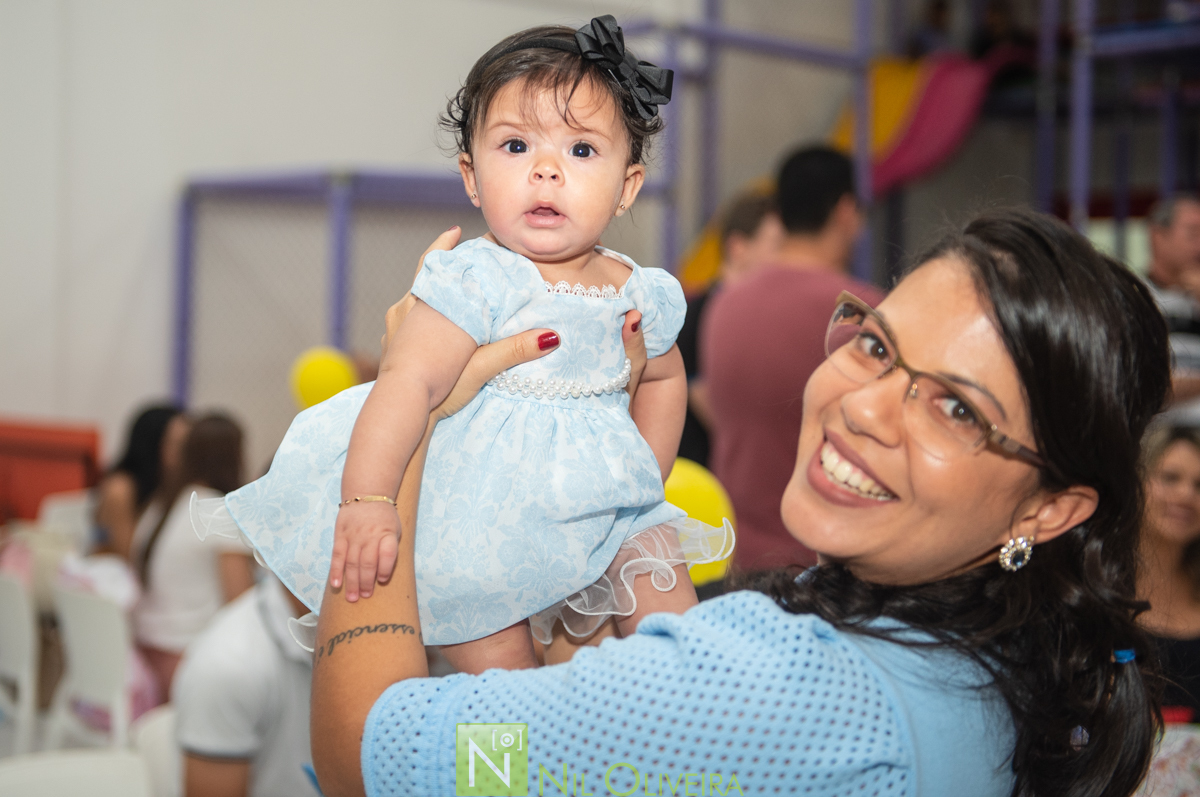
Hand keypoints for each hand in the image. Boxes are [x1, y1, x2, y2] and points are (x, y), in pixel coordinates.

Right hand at [330, 500, 399, 601]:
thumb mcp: (395, 529)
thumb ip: (390, 549)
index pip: (387, 553)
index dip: (385, 569)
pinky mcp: (340, 535)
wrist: (366, 494)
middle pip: (367, 562)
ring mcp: (353, 535)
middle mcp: (369, 535)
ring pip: (351, 562)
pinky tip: (336, 584)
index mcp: (387, 533)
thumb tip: (383, 575)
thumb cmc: (384, 517)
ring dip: (352, 582)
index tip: (383, 580)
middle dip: (366, 582)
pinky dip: (336, 571)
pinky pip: (337, 555)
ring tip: (352, 597)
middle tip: (364, 597)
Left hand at [382, 226, 647, 407]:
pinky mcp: (387, 347)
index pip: (438, 263)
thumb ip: (515, 349)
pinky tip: (420, 327)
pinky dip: (412, 316)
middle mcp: (407, 309)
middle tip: (450, 254)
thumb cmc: (440, 386)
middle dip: (438, 266)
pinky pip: (400, 320)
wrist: (398, 410)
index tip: (456, 231)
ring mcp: (393, 327)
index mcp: (432, 305)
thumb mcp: (483, 367)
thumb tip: (552, 336)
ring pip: (409, 298)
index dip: (446, 244)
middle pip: (422, 277)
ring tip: (440, 291)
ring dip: (425, 292)